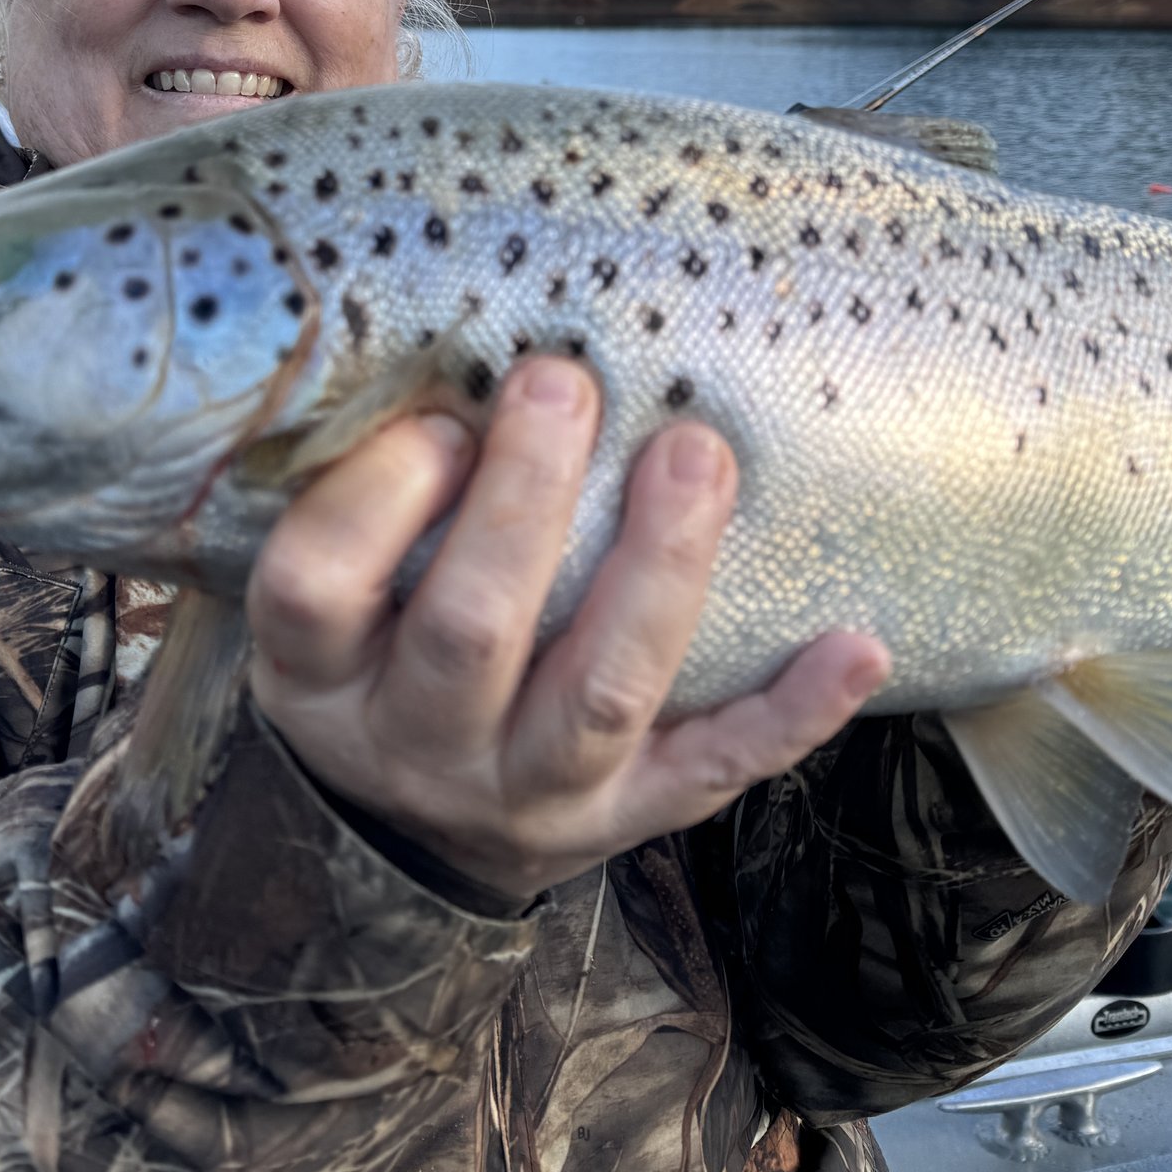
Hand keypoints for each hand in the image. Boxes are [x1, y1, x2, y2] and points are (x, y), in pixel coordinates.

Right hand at [245, 356, 889, 901]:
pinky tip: (856, 645)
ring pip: (602, 693)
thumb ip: (366, 491)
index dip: (377, 495)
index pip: (316, 588)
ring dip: (659, 569)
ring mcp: (530, 790)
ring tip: (696, 456)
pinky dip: (793, 712)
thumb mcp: (332, 597)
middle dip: (526, 499)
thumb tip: (443, 341)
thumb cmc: (380, 656)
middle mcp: (418, 744)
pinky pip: (717, 768)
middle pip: (468, 631)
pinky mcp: (631, 816)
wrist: (423, 830)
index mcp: (321, 676)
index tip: (440, 419)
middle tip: (564, 381)